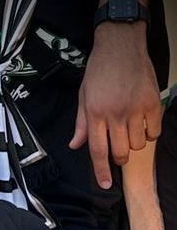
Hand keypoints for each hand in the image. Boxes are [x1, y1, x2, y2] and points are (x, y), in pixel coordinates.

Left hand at [69, 23, 161, 189]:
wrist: (121, 44)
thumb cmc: (100, 70)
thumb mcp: (83, 96)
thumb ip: (81, 124)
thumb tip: (75, 145)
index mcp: (95, 114)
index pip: (97, 151)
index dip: (101, 171)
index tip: (105, 185)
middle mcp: (115, 114)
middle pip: (120, 153)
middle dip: (119, 159)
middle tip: (118, 151)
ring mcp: (135, 108)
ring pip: (138, 145)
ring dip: (134, 144)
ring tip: (130, 129)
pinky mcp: (152, 102)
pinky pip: (154, 132)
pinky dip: (149, 133)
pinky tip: (143, 123)